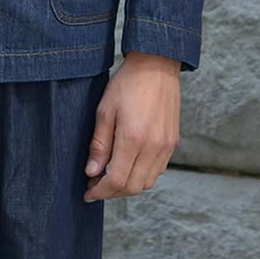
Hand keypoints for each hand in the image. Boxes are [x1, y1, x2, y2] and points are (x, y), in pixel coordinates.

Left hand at [82, 52, 180, 201]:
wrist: (156, 65)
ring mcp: (166, 146)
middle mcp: (153, 147)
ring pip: (147, 182)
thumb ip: (99, 145)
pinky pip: (157, 170)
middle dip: (112, 193)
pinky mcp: (172, 142)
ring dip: (128, 186)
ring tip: (110, 176)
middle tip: (95, 186)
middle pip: (133, 187)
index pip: (117, 180)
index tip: (87, 193)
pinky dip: (142, 175)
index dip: (100, 192)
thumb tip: (92, 172)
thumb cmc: (127, 84)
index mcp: (133, 139)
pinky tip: (129, 165)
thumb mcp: (104, 110)